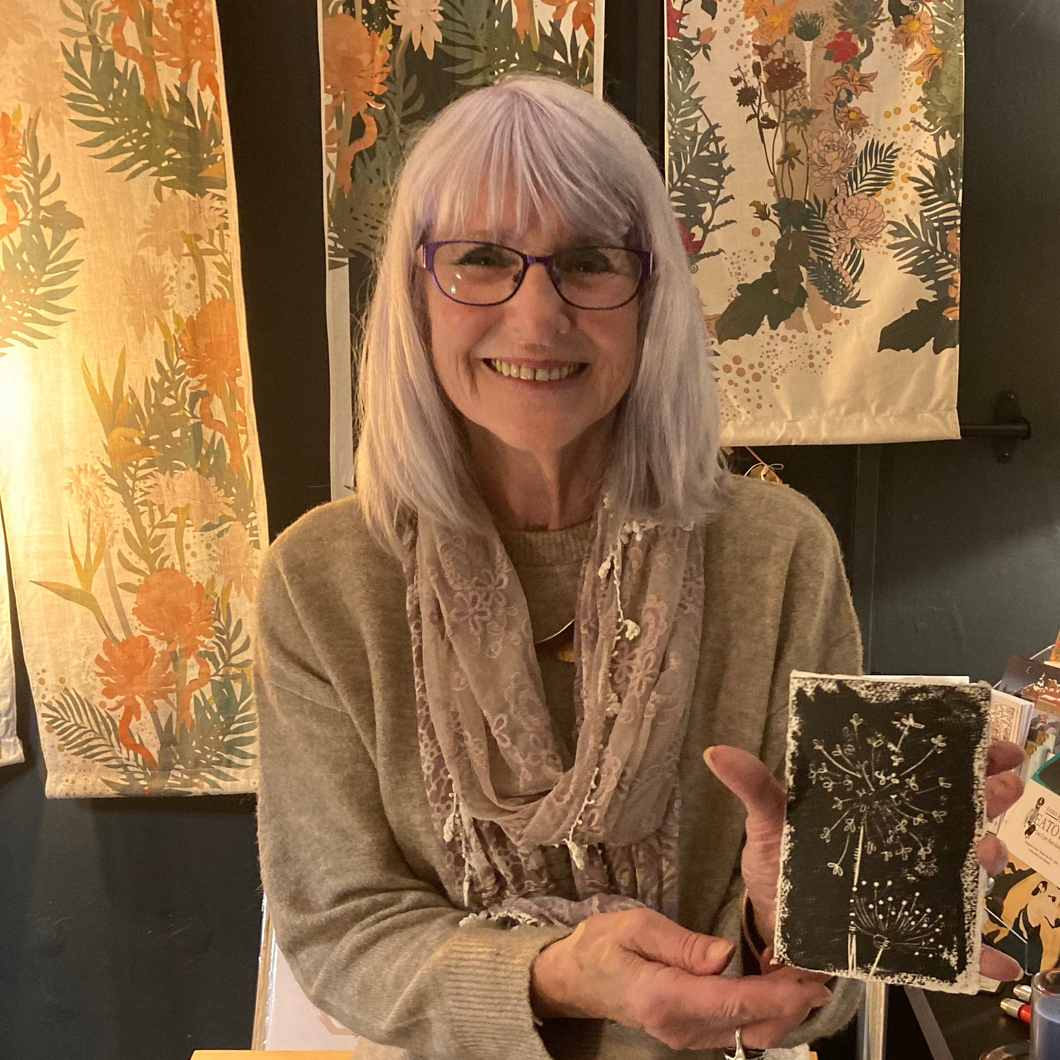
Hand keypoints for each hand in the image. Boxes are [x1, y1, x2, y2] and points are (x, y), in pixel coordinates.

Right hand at [529, 907, 832, 1050]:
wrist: (576, 978)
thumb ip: (681, 943)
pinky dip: (761, 1012)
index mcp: (665, 997)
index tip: (810, 985)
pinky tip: (776, 989)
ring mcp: (686, 1038)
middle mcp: (680, 1028)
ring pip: (747, 1031)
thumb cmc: (602, 945)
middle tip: (820, 975)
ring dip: (780, 1010)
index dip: (778, 997)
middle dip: (790, 1004)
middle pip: (749, 1023)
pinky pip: (735, 1029)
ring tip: (805, 979)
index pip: (733, 1002)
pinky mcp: (691, 1035)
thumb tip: (724, 954)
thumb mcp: (636, 926)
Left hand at [704, 739, 1026, 982]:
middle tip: (998, 788)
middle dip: (989, 796)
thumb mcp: (767, 821)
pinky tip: (995, 964)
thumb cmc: (779, 863)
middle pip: (962, 813)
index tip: (992, 744)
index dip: (967, 756)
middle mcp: (906, 842)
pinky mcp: (912, 932)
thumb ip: (754, 787)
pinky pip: (958, 946)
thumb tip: (716, 752)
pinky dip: (982, 957)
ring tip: (982, 853)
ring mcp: (914, 887)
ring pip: (968, 869)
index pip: (929, 773)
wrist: (773, 924)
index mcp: (877, 806)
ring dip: (987, 857)